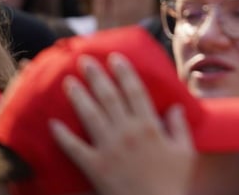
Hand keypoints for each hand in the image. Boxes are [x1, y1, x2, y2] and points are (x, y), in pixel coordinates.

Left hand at [50, 54, 195, 194]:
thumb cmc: (173, 183)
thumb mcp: (185, 152)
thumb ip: (179, 127)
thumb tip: (176, 106)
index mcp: (149, 126)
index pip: (134, 91)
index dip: (124, 72)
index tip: (115, 57)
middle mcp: (127, 132)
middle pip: (109, 97)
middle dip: (96, 76)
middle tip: (84, 60)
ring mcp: (109, 149)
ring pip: (90, 116)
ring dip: (78, 97)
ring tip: (67, 81)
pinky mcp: (95, 167)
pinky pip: (75, 149)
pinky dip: (62, 136)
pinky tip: (52, 123)